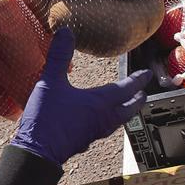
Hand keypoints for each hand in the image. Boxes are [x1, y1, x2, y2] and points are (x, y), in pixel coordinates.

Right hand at [12, 28, 152, 164]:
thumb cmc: (47, 118)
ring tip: (127, 106)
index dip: (138, 80)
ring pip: (119, 120)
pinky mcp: (86, 140)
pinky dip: (111, 121)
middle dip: (138, 99)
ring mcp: (96, 131)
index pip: (127, 89)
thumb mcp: (51, 82)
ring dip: (127, 111)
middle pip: (130, 108)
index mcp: (101, 102)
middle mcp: (104, 118)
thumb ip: (59, 56)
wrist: (37, 152)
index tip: (146, 75)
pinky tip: (101, 120)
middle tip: (143, 93)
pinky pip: (106, 128)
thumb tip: (65, 32)